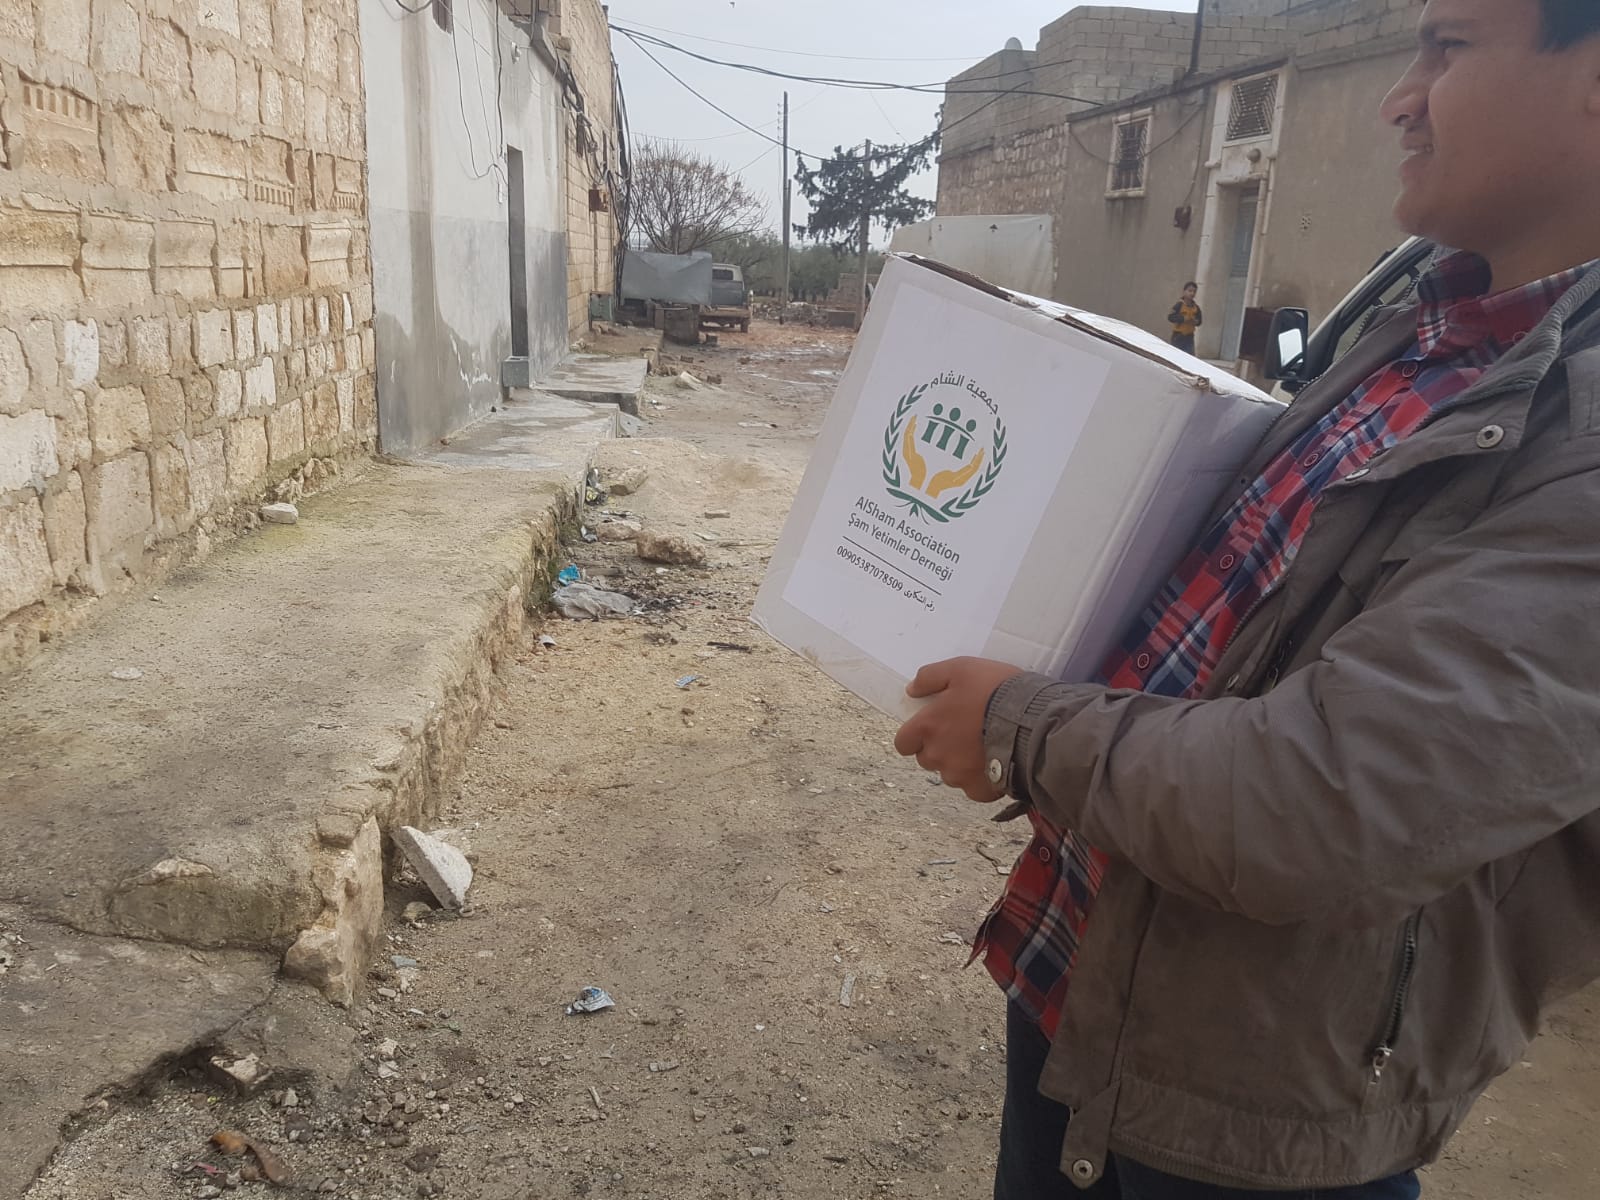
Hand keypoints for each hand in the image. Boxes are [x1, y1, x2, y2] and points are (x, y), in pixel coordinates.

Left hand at [894, 657, 1022, 802]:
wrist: (1032, 720)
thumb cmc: (995, 691)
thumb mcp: (961, 668)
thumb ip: (930, 677)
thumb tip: (911, 690)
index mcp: (928, 727)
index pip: (903, 743)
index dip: (914, 736)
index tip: (931, 727)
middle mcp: (938, 756)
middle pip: (927, 758)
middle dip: (939, 748)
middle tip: (962, 732)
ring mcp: (959, 776)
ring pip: (950, 773)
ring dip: (959, 763)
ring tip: (983, 745)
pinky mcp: (981, 790)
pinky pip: (973, 788)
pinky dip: (981, 779)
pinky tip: (995, 762)